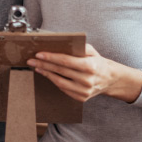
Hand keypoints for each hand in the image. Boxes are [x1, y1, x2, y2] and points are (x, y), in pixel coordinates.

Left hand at [27, 43, 141, 102]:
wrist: (110, 79)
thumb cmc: (97, 62)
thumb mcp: (91, 51)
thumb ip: (78, 47)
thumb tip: (60, 43)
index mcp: (90, 67)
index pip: (66, 61)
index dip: (51, 57)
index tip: (39, 54)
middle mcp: (87, 80)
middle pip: (60, 71)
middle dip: (43, 64)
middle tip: (31, 60)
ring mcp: (84, 91)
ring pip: (59, 82)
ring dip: (45, 73)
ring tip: (36, 66)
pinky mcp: (81, 98)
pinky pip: (63, 89)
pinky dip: (53, 81)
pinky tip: (46, 74)